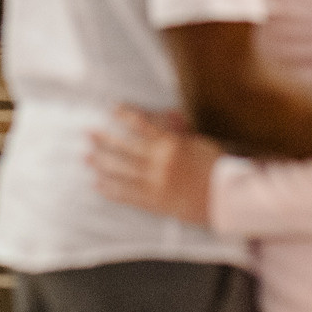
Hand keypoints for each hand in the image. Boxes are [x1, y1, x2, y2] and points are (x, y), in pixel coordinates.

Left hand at [88, 106, 219, 225]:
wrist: (225, 197)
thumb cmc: (214, 167)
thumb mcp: (198, 142)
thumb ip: (179, 131)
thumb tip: (166, 115)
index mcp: (170, 145)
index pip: (142, 125)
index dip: (125, 116)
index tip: (111, 108)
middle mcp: (159, 163)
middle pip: (125, 149)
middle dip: (104, 140)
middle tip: (88, 133)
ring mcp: (155, 183)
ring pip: (122, 172)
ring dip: (102, 165)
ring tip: (86, 158)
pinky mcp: (155, 202)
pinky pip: (128, 195)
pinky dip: (111, 190)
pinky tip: (98, 185)